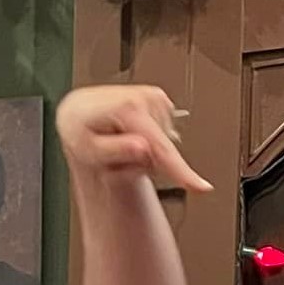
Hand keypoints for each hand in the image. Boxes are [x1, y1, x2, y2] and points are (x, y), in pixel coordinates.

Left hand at [56, 85, 211, 192]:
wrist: (81, 114)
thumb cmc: (82, 131)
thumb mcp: (90, 149)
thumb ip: (116, 150)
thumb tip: (142, 147)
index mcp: (127, 108)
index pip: (159, 146)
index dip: (180, 170)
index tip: (202, 187)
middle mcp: (143, 98)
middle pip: (163, 149)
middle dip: (147, 164)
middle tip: (120, 159)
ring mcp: (154, 98)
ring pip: (165, 144)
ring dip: (146, 152)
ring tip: (122, 143)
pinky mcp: (160, 100)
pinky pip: (164, 135)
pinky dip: (151, 141)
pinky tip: (131, 134)